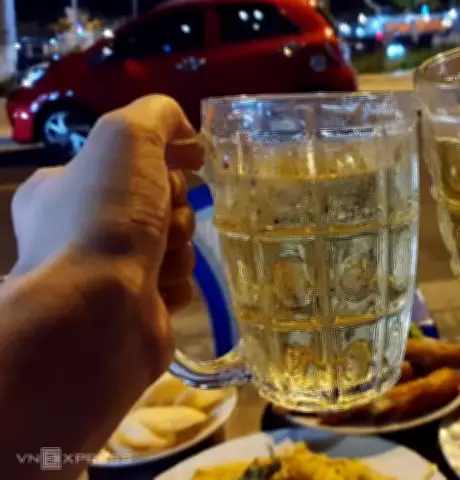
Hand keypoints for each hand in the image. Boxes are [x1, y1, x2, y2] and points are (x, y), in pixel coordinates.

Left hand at [10, 95, 203, 370]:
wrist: (98, 313)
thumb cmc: (105, 218)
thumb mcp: (126, 137)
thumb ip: (156, 115)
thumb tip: (184, 133)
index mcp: (62, 188)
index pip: (129, 162)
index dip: (166, 158)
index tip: (193, 159)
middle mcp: (78, 230)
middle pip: (158, 203)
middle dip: (175, 208)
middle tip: (164, 218)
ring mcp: (107, 274)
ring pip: (172, 244)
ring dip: (179, 248)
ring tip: (160, 260)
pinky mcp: (136, 309)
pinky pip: (176, 284)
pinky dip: (177, 283)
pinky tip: (162, 289)